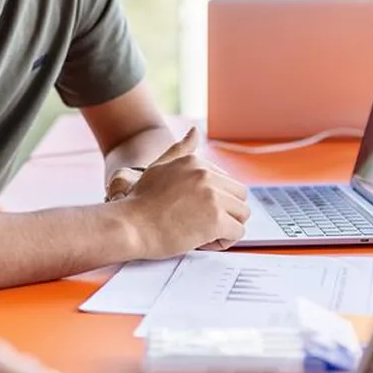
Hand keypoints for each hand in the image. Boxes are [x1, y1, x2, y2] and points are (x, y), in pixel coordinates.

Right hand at [114, 128, 250, 258]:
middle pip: (239, 196)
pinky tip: (201, 240)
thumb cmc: (140, 202)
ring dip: (227, 226)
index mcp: (195, 162)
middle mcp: (206, 175)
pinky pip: (237, 232)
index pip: (226, 182)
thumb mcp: (159, 167)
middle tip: (200, 223)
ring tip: (201, 232)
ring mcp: (212, 196)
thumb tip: (195, 130)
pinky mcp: (216, 219)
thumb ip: (180, 150)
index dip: (213, 200)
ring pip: (242, 214)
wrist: (129, 225)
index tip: (192, 210)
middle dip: (226, 212)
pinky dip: (223, 241)